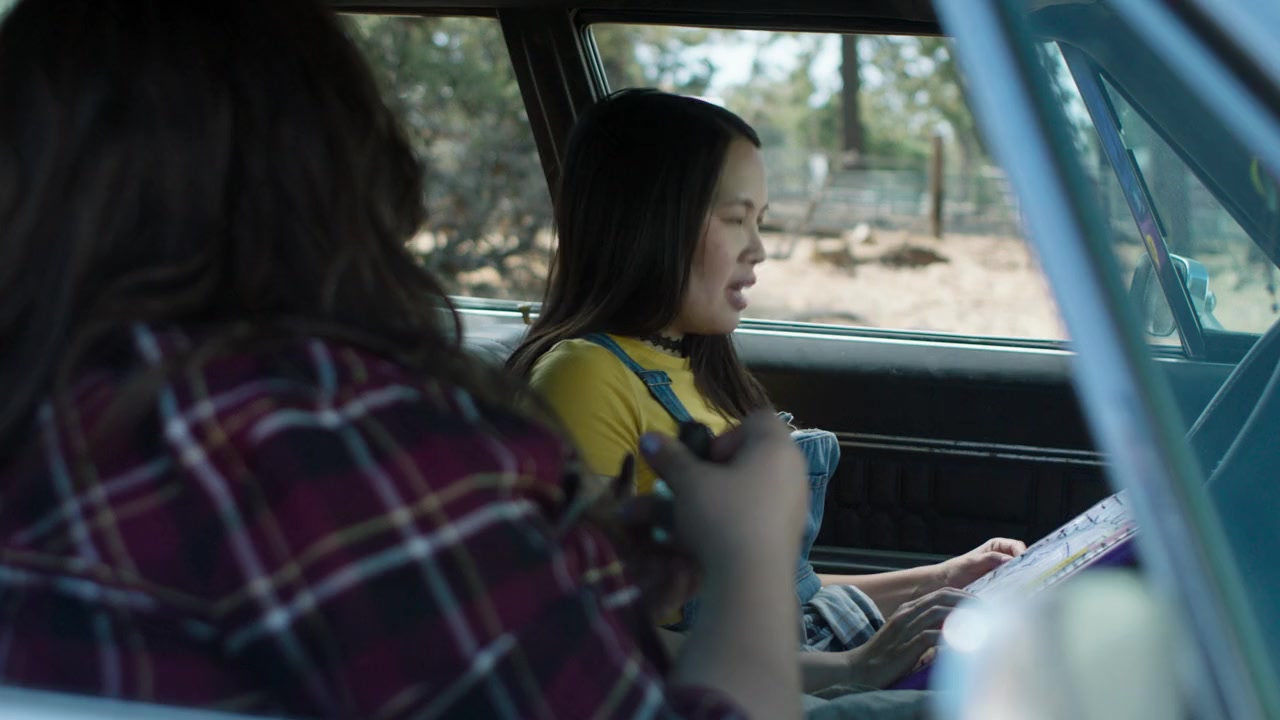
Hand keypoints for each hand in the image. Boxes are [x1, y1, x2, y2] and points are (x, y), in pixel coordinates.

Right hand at [640, 410, 805, 575]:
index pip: (757, 421)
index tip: (705, 460)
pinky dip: (729, 526)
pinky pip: (753, 521)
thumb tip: (648, 437)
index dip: (726, 435)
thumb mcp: (688, 482)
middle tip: (692, 490)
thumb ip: (669, 457)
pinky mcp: (786, 538)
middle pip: (749, 460)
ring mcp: (792, 507)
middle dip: (713, 474)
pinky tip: (705, 543)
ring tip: (686, 522)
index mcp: (776, 447)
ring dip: (714, 502)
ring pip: (746, 494)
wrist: (751, 582)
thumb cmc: (722, 516)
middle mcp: (791, 473)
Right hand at [843, 588, 970, 687]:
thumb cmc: (885, 656)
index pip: (940, 593)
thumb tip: (951, 629)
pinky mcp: (906, 645)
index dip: (963, 595)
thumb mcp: (905, 636)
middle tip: (987, 609)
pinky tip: (965, 643)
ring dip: (963, 616)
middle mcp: (907, 614)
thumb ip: (925, 628)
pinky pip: (932, 636)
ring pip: (939, 612)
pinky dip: (950, 637)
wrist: (860, 668)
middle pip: (942, 597)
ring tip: (982, 623)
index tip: (981, 603)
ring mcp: (906, 628)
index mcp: (908, 609)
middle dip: (967, 600)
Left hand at [936, 537, 1026, 589]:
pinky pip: (1013, 587)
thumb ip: (989, 559)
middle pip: (1022, 561)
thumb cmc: (955, 570)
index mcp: (997, 546)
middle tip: (1029, 580)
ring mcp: (1003, 573)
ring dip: (1022, 581)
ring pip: (1019, 575)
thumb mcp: (971, 563)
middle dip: (1026, 569)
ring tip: (1024, 590)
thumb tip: (1010, 560)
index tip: (1025, 565)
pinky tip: (1016, 597)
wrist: (944, 585)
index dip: (1023, 554)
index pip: (1017, 546)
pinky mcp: (1001, 586)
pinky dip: (1015, 590)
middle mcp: (1002, 558)